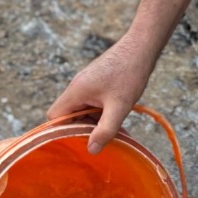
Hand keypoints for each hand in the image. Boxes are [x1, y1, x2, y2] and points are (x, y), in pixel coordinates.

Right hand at [46, 37, 157, 153]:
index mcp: (76, 91)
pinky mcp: (97, 84)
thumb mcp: (119, 107)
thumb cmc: (129, 74)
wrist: (142, 47)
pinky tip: (118, 124)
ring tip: (114, 134)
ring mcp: (87, 85)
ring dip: (95, 124)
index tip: (79, 144)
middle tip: (100, 142)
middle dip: (83, 130)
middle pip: (68, 116)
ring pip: (83, 111)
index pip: (55, 117)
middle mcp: (77, 87)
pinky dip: (102, 115)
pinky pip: (93, 104)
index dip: (62, 132)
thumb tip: (91, 150)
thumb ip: (105, 129)